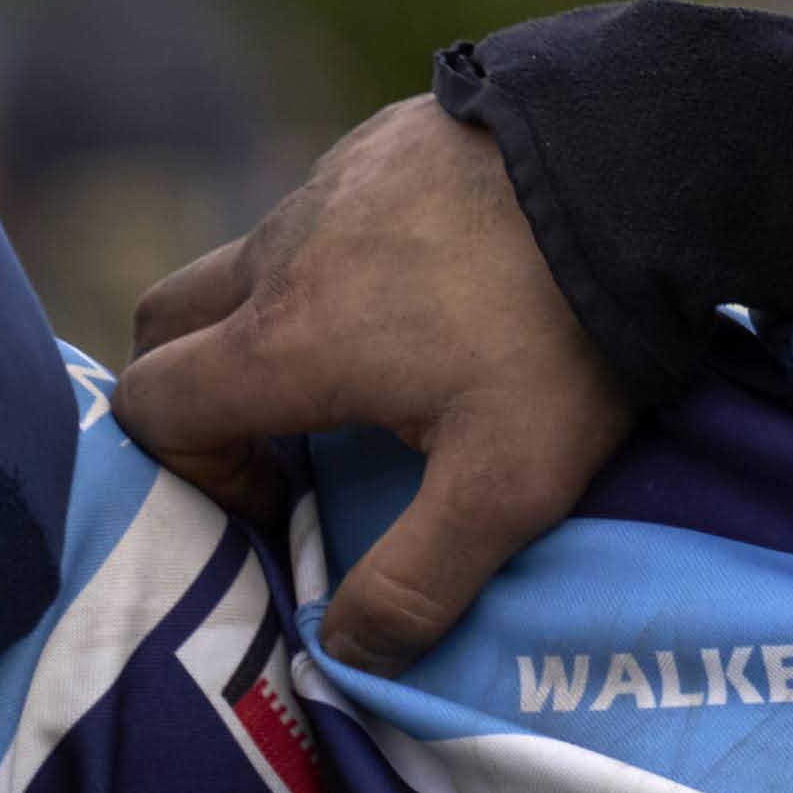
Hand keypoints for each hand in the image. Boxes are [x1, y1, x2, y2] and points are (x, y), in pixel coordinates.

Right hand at [114, 99, 634, 670]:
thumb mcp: (508, 484)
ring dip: (280, 322)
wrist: (641, 165)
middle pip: (169, 323)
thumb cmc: (566, 329)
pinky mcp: (386, 141)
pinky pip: (327, 208)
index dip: (192, 471)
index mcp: (284, 339)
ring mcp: (330, 182)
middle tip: (291, 437)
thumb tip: (347, 651)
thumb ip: (418, 581)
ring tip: (386, 369)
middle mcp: (282, 251)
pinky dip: (343, 260)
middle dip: (200, 389)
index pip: (151, 405)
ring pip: (253, 262)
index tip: (282, 495)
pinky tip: (441, 287)